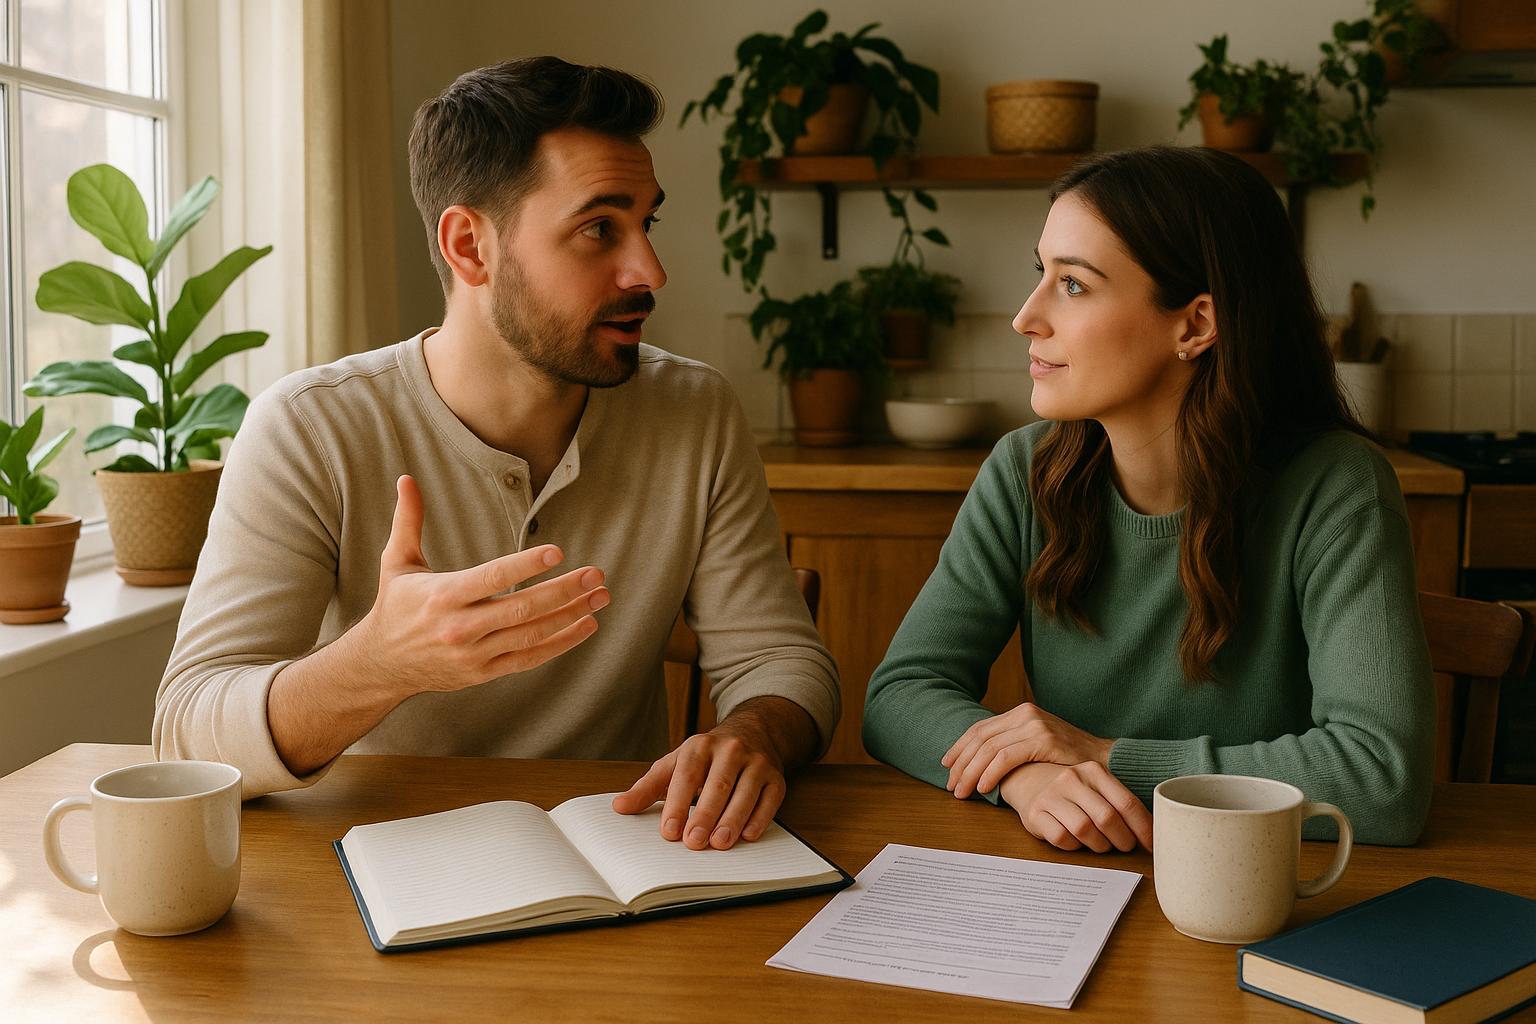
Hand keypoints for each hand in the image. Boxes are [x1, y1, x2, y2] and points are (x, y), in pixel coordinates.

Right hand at [354, 475, 609, 698]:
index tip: (558, 552)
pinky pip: (530, 659)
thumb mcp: (396, 562)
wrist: (380, 664)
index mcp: (441, 596)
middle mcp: (459, 627)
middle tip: (596, 573)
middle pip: (521, 608)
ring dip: (571, 615)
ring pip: (531, 635)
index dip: (526, 565)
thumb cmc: (395, 605)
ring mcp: (474, 654)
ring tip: (600, 595)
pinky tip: (587, 625)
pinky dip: (561, 643)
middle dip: (563, 590)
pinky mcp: (484, 673)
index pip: (492, 578)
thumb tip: (406, 479)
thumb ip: (408, 521)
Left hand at [611, 697, 815, 850]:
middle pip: (717, 785)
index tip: (669, 832)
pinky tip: (749, 835)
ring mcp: (756, 762)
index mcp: (700, 746)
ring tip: (720, 843)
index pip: (687, 776)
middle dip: (705, 815)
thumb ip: (648, 788)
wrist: (752, 734)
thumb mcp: (674, 765)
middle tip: (694, 843)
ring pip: (745, 792)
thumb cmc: (706, 758)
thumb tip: (618, 807)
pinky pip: (770, 798)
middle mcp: (730, 750)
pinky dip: (760, 818)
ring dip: (733, 819)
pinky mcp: (776, 777)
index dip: (677, 804)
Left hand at [942, 702, 1114, 798]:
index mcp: (1020, 713)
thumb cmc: (1069, 760)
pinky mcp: (1043, 740)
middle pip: (980, 738)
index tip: (947, 766)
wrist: (1105, 761)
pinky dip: (990, 773)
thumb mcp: (1037, 745)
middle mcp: (1025, 714)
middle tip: (951, 785)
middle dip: (961, 763)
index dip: (960, 748)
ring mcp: (1034, 725)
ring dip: (971, 772)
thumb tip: (979, 761)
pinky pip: (1006, 758)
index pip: (980, 729)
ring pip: (989, 749)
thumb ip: (1012, 746)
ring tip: (963, 792)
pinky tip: (984, 788)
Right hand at [997, 761, 1152, 852]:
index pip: (1127, 803)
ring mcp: (1051, 796)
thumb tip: (1153, 833)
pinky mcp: (1035, 813)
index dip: (1143, 828)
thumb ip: (1121, 804)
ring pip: (1084, 830)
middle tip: (1124, 846)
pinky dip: (1074, 846)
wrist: (1030, 780)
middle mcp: (1071, 779)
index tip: (1151, 845)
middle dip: (1122, 840)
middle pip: (1107, 819)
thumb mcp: (1098, 787)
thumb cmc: (1075, 791)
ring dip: (1099, 845)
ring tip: (1102, 844)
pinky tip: (1077, 841)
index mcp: (1094, 771)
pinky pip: (1062, 839)